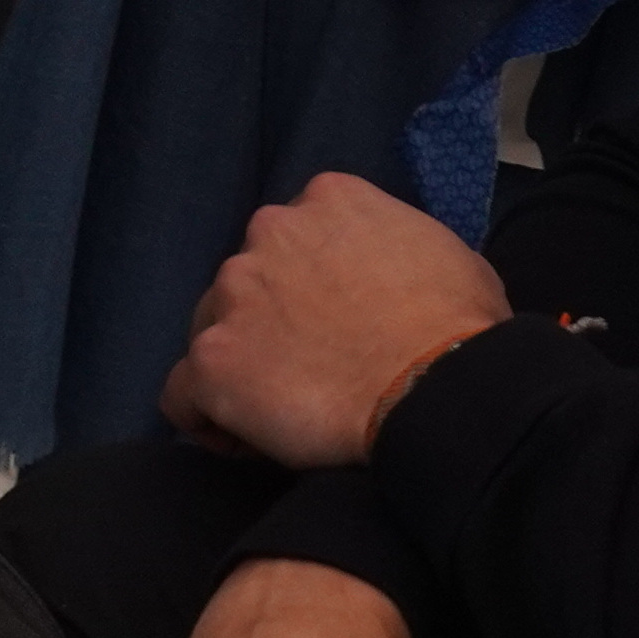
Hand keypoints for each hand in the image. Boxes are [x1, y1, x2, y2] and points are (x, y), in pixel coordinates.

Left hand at [163, 172, 507, 470]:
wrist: (436, 387)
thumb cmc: (457, 326)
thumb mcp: (444, 253)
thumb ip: (398, 246)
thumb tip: (398, 276)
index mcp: (327, 199)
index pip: (295, 238)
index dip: (308, 288)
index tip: (332, 328)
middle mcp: (269, 230)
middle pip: (249, 280)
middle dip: (271, 322)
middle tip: (312, 371)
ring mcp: (234, 292)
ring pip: (212, 329)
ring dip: (240, 364)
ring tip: (281, 412)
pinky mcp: (212, 359)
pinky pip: (181, 394)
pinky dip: (204, 417)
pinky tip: (240, 438)